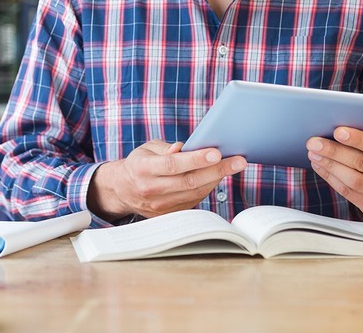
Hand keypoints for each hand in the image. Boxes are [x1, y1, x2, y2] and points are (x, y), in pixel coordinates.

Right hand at [87, 139, 247, 221]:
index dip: (196, 159)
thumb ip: (166, 148)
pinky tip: (218, 176)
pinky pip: (194, 200)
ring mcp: (160, 206)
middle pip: (189, 181)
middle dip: (217, 170)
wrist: (124, 190)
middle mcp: (151, 189)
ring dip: (217, 179)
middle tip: (239, 160)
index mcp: (143, 169)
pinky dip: (208, 187)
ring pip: (195, 192)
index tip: (216, 152)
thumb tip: (185, 149)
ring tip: (234, 165)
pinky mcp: (169, 214)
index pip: (173, 164)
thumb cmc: (140, 163)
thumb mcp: (147, 149)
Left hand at [305, 127, 362, 219]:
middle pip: (362, 163)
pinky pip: (347, 191)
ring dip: (329, 164)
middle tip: (315, 141)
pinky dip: (330, 177)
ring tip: (313, 152)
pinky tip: (319, 164)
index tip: (338, 131)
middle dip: (335, 151)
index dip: (359, 139)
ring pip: (352, 179)